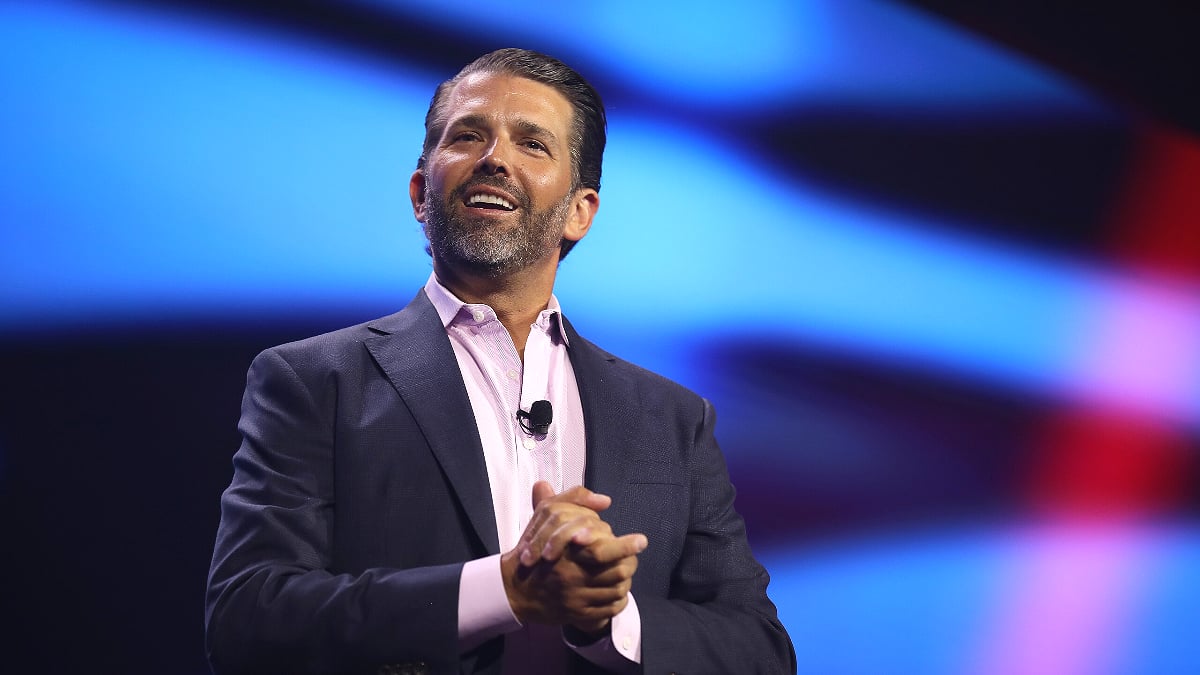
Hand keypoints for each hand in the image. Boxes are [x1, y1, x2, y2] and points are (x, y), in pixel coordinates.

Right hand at [501, 482, 647, 632]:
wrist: (514, 588)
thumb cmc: (534, 549)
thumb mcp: (546, 516)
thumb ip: (574, 500)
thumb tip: (604, 500)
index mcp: (568, 553)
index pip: (605, 551)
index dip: (627, 546)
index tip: (642, 540)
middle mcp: (575, 577)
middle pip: (618, 572)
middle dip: (630, 563)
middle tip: (632, 557)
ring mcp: (577, 598)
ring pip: (616, 591)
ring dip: (625, 582)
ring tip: (625, 573)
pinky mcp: (578, 615)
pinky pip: (609, 610)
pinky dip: (618, 601)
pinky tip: (616, 591)